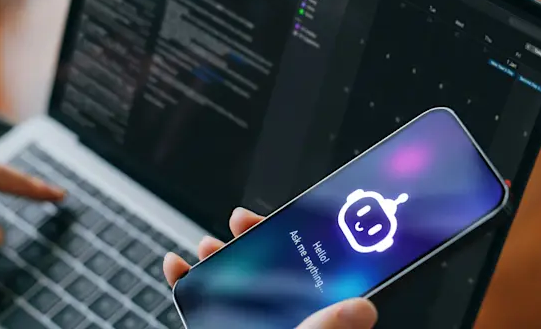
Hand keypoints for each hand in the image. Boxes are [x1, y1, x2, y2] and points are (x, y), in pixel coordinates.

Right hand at [162, 207, 378, 328]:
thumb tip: (364, 307)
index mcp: (312, 325)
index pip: (313, 276)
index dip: (299, 244)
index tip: (283, 222)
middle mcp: (283, 325)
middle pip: (270, 273)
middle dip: (251, 244)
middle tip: (238, 226)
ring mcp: (248, 328)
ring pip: (233, 284)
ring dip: (217, 259)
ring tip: (206, 247)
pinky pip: (202, 305)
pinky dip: (186, 283)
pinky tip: (176, 268)